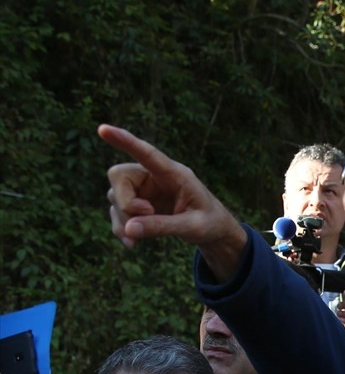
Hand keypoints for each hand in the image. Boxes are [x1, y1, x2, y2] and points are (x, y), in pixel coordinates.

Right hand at [98, 124, 246, 279]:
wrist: (212, 230)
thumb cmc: (209, 222)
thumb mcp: (193, 227)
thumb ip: (163, 226)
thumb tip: (129, 230)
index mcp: (175, 174)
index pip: (147, 153)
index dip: (125, 141)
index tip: (103, 129)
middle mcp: (154, 177)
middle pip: (119, 176)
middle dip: (125, 202)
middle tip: (147, 215)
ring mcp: (143, 190)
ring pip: (115, 196)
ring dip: (124, 219)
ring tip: (141, 238)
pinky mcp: (138, 204)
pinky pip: (117, 213)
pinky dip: (122, 229)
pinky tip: (132, 244)